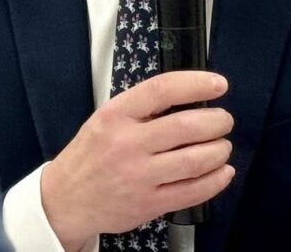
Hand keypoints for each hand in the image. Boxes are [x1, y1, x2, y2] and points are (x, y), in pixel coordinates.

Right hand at [40, 71, 234, 250]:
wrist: (66, 199)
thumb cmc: (91, 154)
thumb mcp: (106, 118)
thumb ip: (142, 107)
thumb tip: (191, 95)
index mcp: (116, 115)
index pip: (162, 90)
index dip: (196, 84)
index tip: (219, 85)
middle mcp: (127, 144)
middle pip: (186, 126)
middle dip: (216, 121)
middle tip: (224, 120)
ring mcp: (138, 177)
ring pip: (194, 160)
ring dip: (219, 150)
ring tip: (223, 145)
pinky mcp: (147, 204)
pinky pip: (192, 192)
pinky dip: (215, 181)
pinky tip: (223, 172)